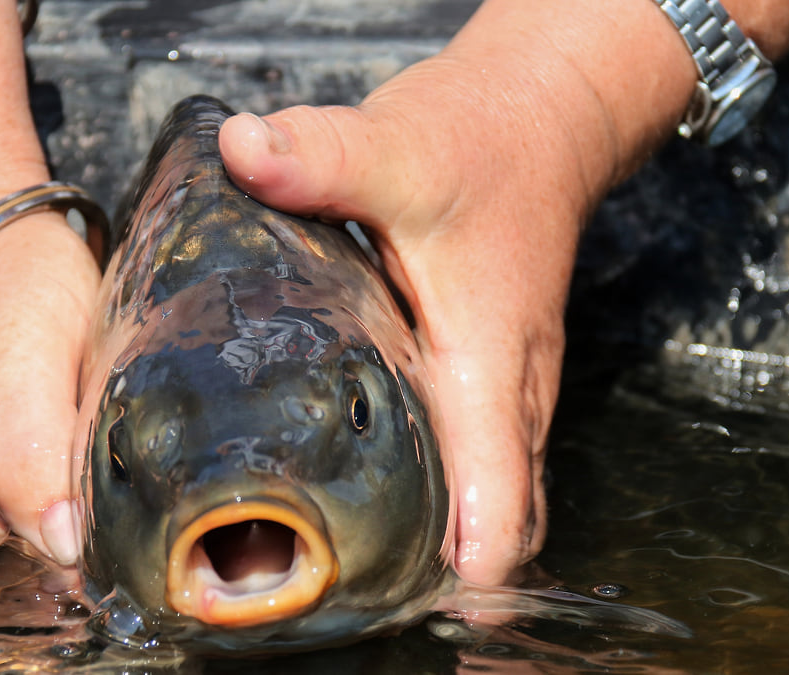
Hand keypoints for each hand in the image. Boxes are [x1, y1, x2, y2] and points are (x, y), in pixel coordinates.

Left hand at [218, 22, 613, 583]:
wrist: (543, 118)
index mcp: (490, 360)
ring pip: (495, 497)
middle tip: (342, 600)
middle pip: (500, 522)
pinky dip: (450, 500)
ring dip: (444, 543)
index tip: (391, 602)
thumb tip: (245, 150)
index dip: (461, 568)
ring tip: (352, 573)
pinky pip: (483, 464)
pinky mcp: (494, 376)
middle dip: (439, 577)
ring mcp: (509, 389)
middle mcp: (511, 391)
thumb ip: (322, 157)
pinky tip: (381, 502)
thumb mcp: (398, 145)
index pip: (499, 501)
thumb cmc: (485, 140)